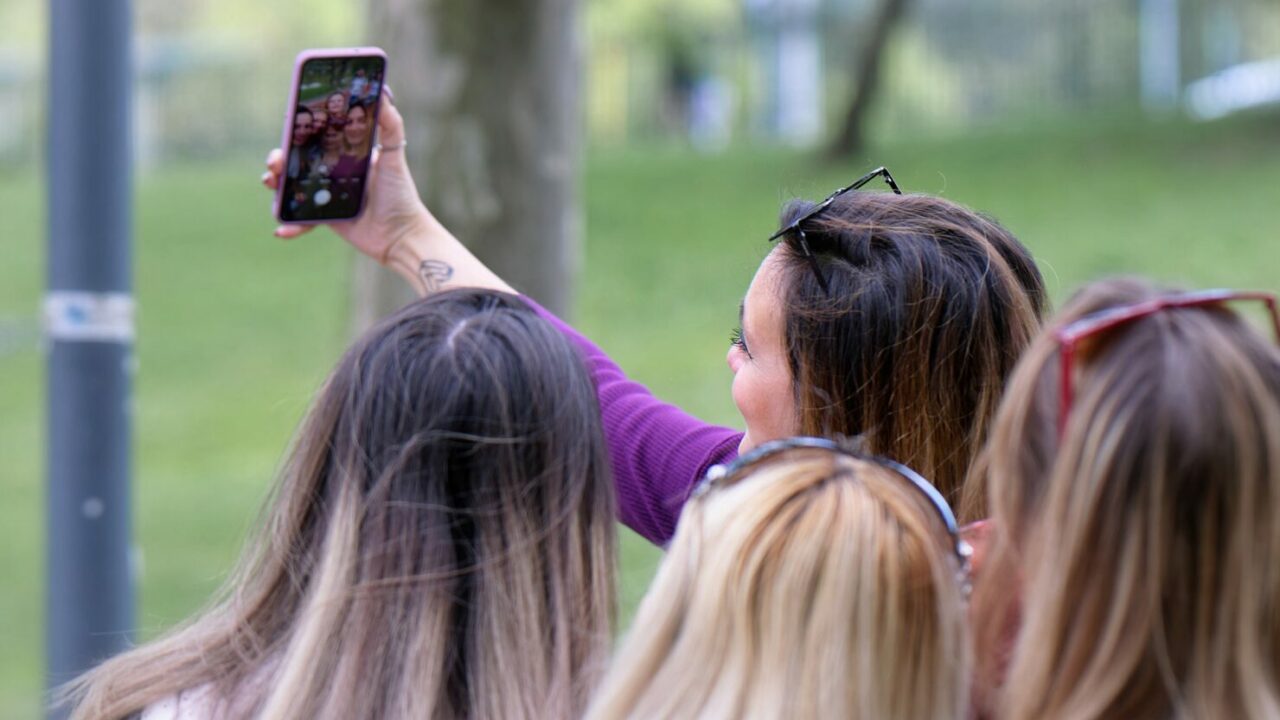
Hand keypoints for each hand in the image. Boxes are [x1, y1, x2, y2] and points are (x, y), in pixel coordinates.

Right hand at [263, 88, 433, 263]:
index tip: (287, 126)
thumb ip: (391, 126)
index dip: (297, 133)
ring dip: (276, 187)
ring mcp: (327, 196)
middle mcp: (333, 172)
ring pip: (292, 189)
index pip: (316, 138)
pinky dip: (291, 226)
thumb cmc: (400, 194)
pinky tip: (281, 230)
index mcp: (345, 154)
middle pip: (297, 162)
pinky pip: (302, 221)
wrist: (403, 236)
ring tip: (272, 185)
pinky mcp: (326, 219)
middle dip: (279, 160)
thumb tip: (384, 92)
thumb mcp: (395, 157)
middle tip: (274, 162)